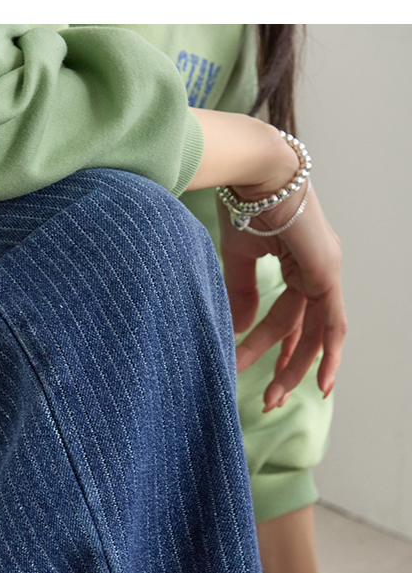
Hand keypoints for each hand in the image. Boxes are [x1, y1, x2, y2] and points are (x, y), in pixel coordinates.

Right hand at [219, 183, 345, 412]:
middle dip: (286, 367)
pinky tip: (322, 382)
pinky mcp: (328, 272)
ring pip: (316, 333)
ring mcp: (326, 270)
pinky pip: (333, 322)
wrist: (255, 173)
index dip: (272, 346)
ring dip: (297, 367)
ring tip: (273, 396)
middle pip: (305, 330)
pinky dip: (330, 353)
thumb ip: (242, 293)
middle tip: (267, 399)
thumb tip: (238, 327)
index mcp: (298, 261)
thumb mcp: (239, 257)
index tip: (247, 369)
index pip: (290, 316)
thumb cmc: (243, 203)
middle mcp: (318, 268)